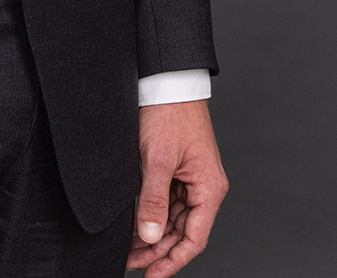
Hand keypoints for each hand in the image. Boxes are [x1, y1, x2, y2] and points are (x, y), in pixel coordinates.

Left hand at [125, 100, 227, 275]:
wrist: (165, 80)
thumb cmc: (168, 112)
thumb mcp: (157, 159)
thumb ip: (153, 199)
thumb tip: (148, 236)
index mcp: (209, 188)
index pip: (193, 240)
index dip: (172, 262)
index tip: (150, 276)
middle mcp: (203, 187)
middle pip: (182, 233)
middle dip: (156, 251)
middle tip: (130, 263)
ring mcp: (190, 179)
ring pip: (173, 220)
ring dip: (152, 235)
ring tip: (128, 250)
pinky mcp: (176, 169)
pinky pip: (166, 202)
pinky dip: (151, 215)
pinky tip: (134, 225)